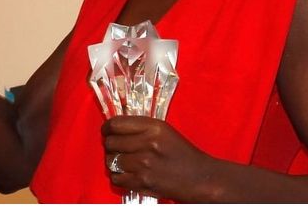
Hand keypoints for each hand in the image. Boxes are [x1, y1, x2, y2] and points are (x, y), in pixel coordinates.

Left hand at [102, 115, 217, 201]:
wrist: (201, 178)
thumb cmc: (183, 154)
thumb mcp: (165, 131)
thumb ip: (141, 127)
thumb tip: (114, 127)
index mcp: (154, 127)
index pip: (116, 124)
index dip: (107, 128)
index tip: (107, 131)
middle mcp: (148, 144)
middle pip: (110, 142)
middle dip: (111, 146)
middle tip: (117, 149)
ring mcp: (144, 164)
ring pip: (111, 161)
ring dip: (114, 162)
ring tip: (123, 162)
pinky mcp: (143, 182)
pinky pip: (116, 178)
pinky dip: (118, 177)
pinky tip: (127, 174)